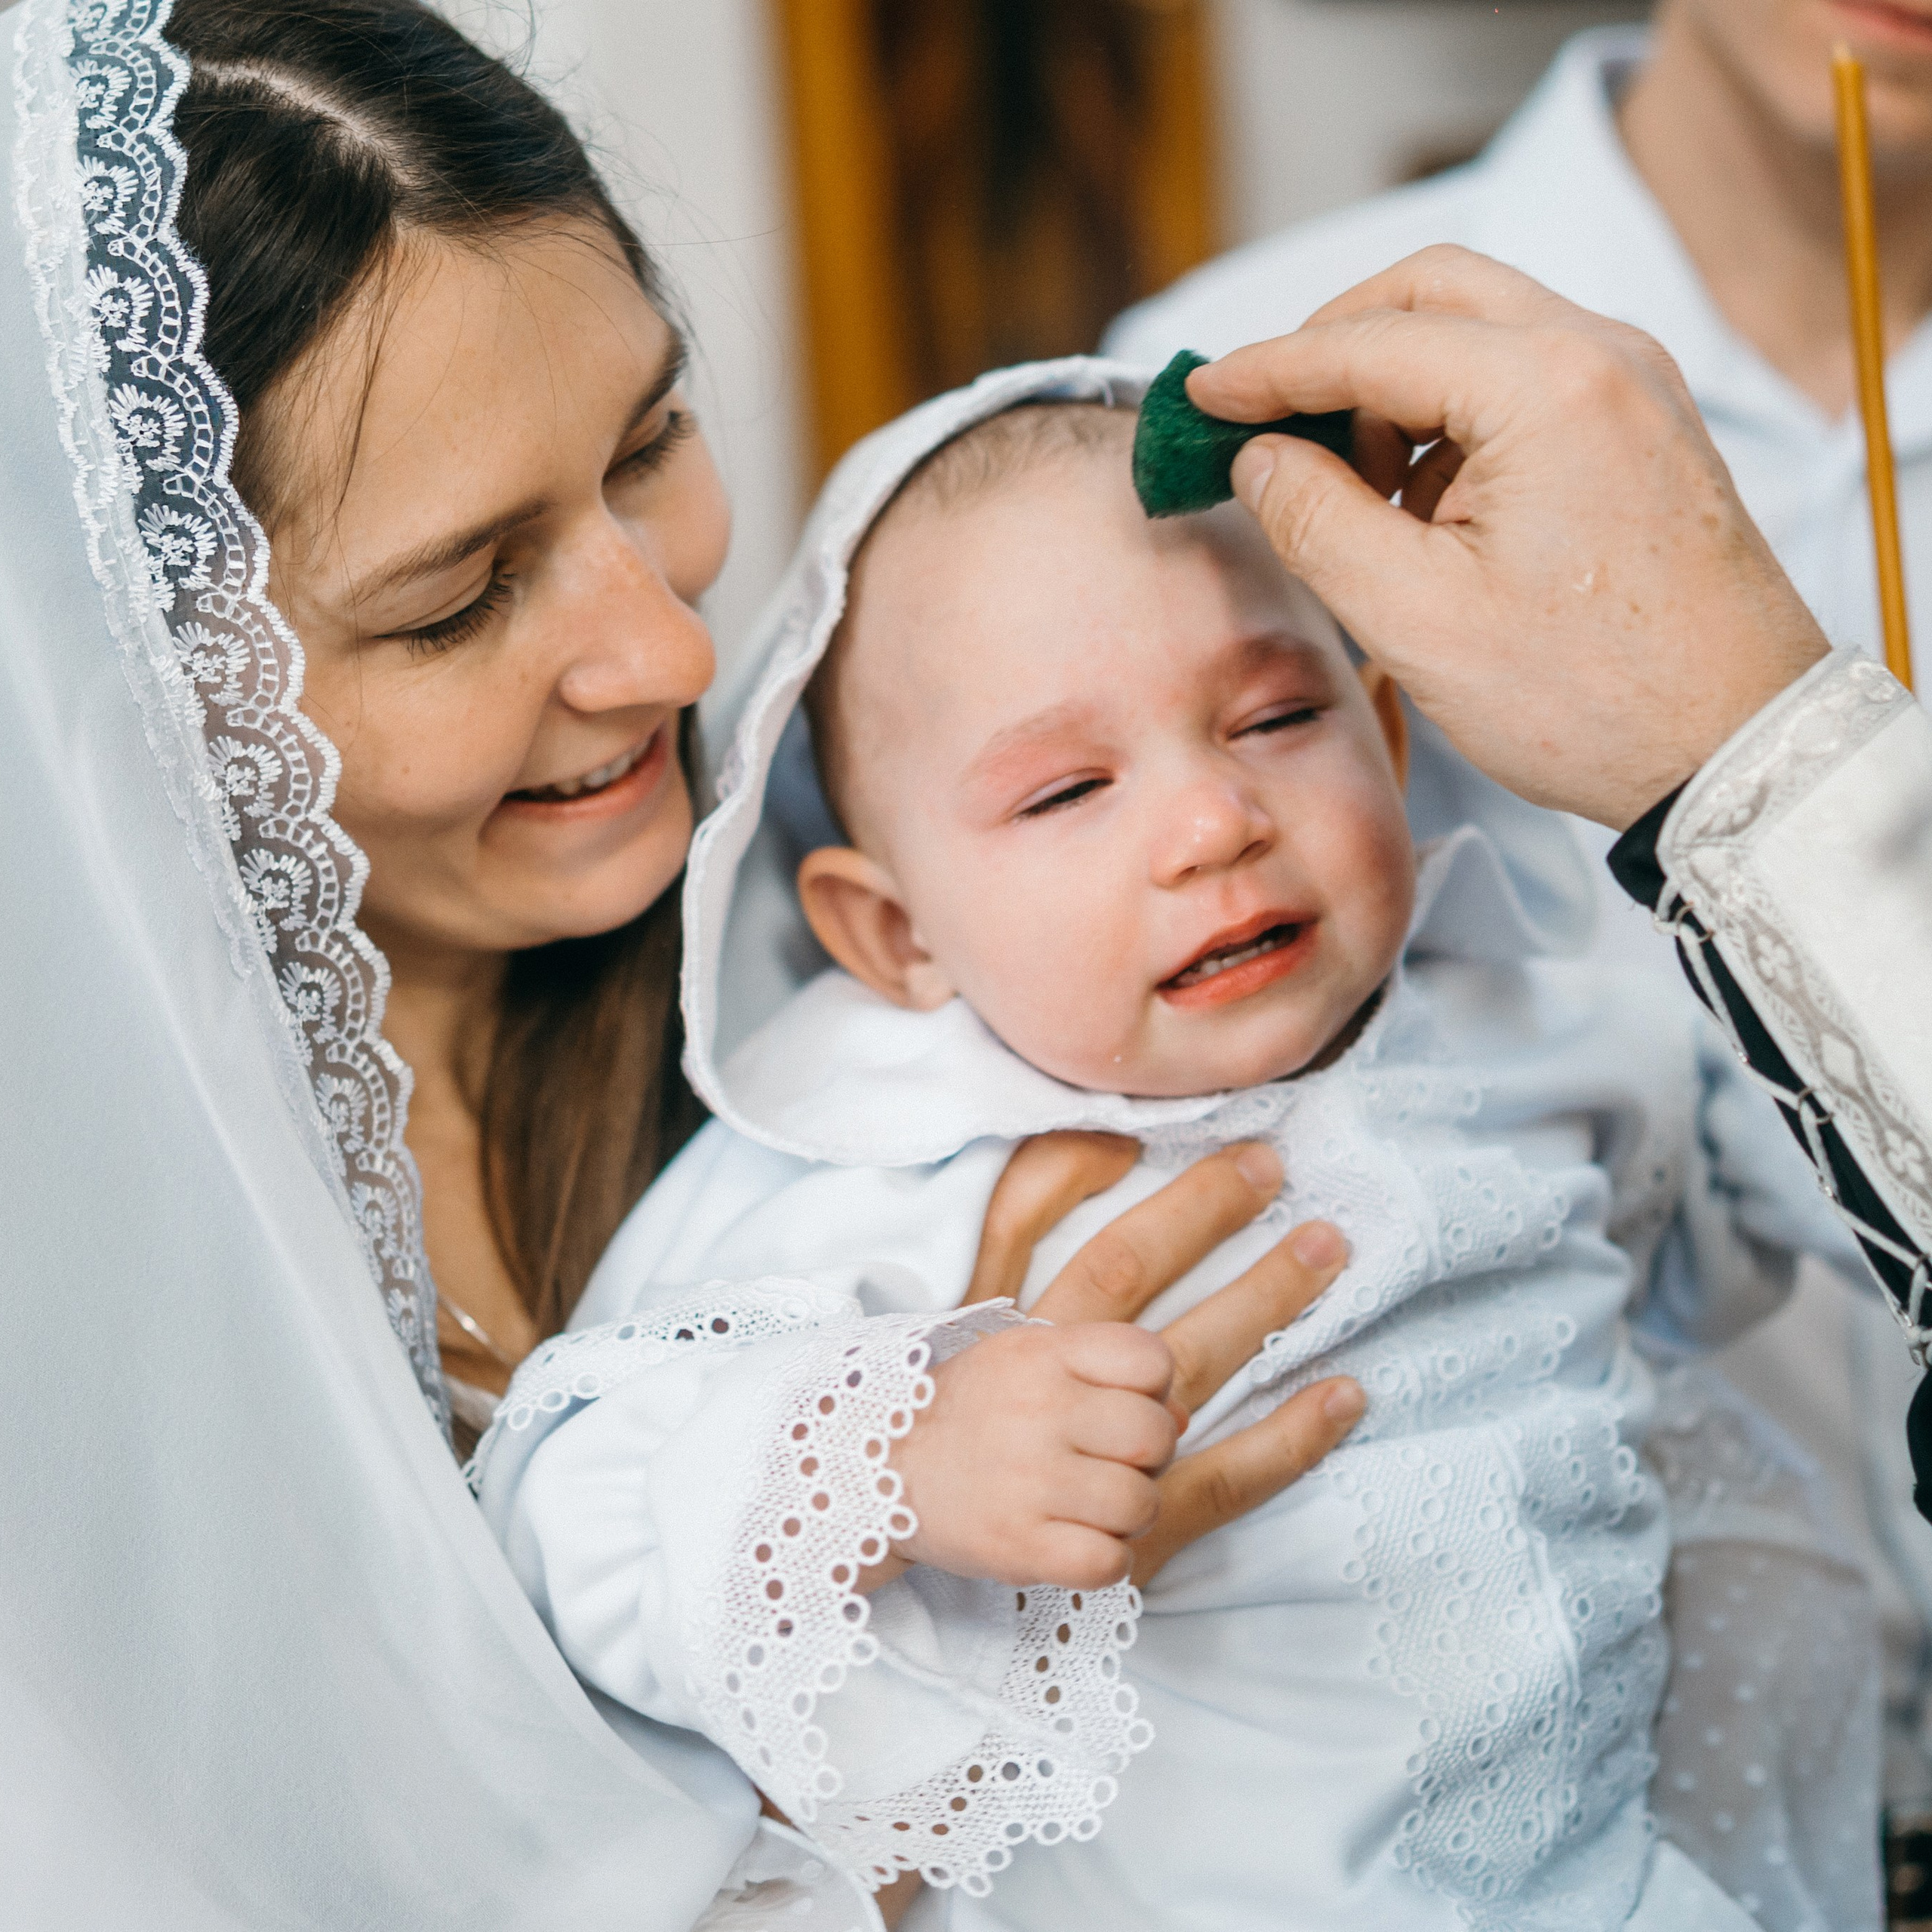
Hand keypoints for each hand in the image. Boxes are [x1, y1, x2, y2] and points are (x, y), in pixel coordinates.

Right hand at [878, 1133, 1362, 1591]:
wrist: (871, 1486)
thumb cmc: (951, 1382)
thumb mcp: (979, 1281)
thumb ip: (1030, 1204)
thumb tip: (1113, 1142)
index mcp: (1028, 1339)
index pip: (1131, 1290)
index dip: (1199, 1234)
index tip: (1263, 1173)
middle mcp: (1044, 1409)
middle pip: (1180, 1351)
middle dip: (1267, 1289)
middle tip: (1333, 1240)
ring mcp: (1047, 1488)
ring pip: (1162, 1461)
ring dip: (1180, 1453)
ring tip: (1212, 1428)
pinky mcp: (1048, 1558)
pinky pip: (1146, 1537)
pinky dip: (1207, 1507)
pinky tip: (1292, 1451)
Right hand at [887, 1318, 1178, 1586]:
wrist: (876, 1470)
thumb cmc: (970, 1414)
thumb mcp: (1027, 1363)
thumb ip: (1104, 1372)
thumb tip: (1180, 1416)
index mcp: (1043, 1355)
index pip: (1151, 1360)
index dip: (1151, 1389)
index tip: (1117, 1405)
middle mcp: (1038, 1411)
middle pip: (1155, 1435)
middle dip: (1146, 1458)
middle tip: (1107, 1465)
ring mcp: (1027, 1480)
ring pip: (1140, 1504)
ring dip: (1128, 1515)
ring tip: (1088, 1508)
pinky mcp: (1017, 1547)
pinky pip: (1109, 1563)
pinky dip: (1104, 1562)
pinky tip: (1075, 1544)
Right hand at [1188, 246, 1829, 828]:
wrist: (1740, 748)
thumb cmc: (1596, 698)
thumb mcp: (1418, 619)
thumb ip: (1316, 521)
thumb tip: (1260, 460)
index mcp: (1548, 388)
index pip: (1370, 340)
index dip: (1268, 369)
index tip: (1201, 394)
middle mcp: (1603, 357)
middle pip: (1433, 293)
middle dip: (1334, 349)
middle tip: (1267, 424)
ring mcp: (1634, 388)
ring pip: (1480, 333)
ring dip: (1395, 393)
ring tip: (1353, 501)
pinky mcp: (1642, 430)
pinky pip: (1525, 384)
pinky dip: (1453, 424)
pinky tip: (1423, 514)